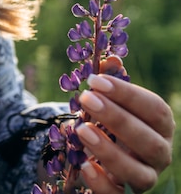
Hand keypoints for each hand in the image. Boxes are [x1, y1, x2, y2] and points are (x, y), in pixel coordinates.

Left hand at [75, 74, 174, 192]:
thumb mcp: (107, 104)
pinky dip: (102, 183)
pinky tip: (85, 165)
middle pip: (148, 140)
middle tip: (87, 99)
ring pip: (138, 173)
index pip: (154, 109)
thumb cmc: (109, 124)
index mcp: (160, 126)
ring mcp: (145, 178)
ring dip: (109, 151)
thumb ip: (109, 84)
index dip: (127, 94)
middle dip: (117, 119)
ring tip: (81, 130)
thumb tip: (110, 60)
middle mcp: (159, 154)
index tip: (95, 80)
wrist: (102, 158)